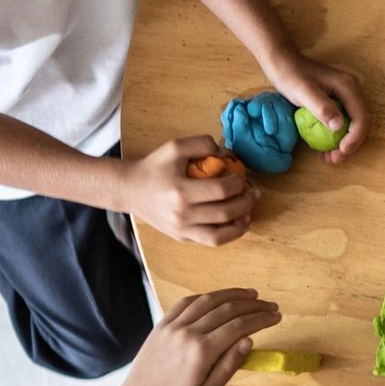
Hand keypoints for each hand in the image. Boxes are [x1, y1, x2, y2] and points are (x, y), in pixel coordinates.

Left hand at [111, 288, 280, 385]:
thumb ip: (230, 365)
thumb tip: (249, 339)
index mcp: (201, 351)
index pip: (239, 327)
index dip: (261, 319)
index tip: (276, 316)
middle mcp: (187, 333)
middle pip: (227, 309)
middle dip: (253, 305)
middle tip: (270, 305)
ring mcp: (172, 326)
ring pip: (208, 300)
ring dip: (232, 294)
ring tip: (251, 294)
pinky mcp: (161, 325)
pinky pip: (186, 303)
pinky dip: (206, 296)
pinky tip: (219, 297)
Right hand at [121, 136, 257, 245]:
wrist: (130, 190)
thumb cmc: (154, 167)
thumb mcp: (175, 147)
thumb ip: (201, 144)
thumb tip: (226, 154)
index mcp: (180, 191)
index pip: (221, 191)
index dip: (238, 183)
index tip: (242, 177)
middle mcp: (181, 214)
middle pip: (225, 213)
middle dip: (246, 202)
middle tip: (254, 192)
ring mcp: (181, 230)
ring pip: (220, 236)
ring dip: (241, 224)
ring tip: (248, 211)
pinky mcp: (182, 238)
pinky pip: (211, 241)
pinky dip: (229, 234)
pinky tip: (236, 222)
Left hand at [262, 48, 367, 163]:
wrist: (281, 63)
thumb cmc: (290, 75)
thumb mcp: (303, 92)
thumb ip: (322, 107)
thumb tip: (339, 127)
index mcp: (348, 87)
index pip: (361, 117)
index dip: (354, 138)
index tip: (340, 152)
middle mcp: (352, 90)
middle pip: (361, 123)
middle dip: (351, 144)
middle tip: (334, 159)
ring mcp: (345, 95)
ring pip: (354, 124)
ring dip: (345, 142)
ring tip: (330, 157)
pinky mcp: (337, 100)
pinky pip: (344, 121)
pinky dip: (338, 136)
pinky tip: (324, 146)